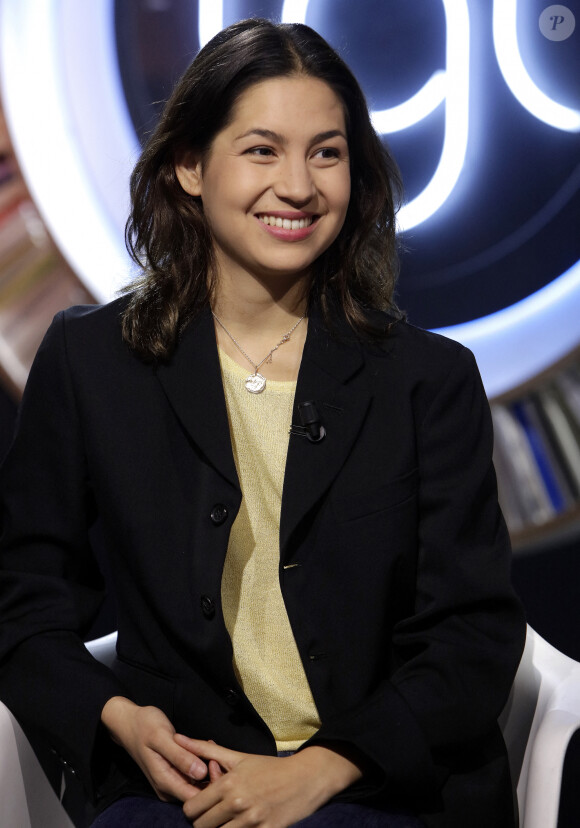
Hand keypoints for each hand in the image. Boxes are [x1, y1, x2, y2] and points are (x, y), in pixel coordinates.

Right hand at [101, 696, 208, 801]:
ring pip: (198, 784)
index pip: (194, 798)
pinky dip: (202, 764)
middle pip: (198, 794)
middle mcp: (168, 789)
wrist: (130, 723)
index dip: (209, 784)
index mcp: (164, 782)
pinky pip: (194, 776)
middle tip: (214, 750)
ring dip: (208, 768)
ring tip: (209, 746)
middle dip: (212, 775)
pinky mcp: (175, 776)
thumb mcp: (161, 737)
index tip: (215, 762)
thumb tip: (200, 773)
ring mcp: (171, 783)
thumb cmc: (144, 726)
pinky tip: (205, 748)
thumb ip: (179, 756)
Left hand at [177, 737, 362, 827]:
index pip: (191, 808)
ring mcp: (251, 822)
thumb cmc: (269, 768)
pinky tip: (242, 825)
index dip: (193, 808)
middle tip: (214, 814)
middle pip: (200, 827)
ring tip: (227, 820)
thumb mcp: (238, 758)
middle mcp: (237, 804)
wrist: (305, 779)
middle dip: (204, 822)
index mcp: (228, 783)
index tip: (202, 804)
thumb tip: (178, 738)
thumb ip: (206, 750)